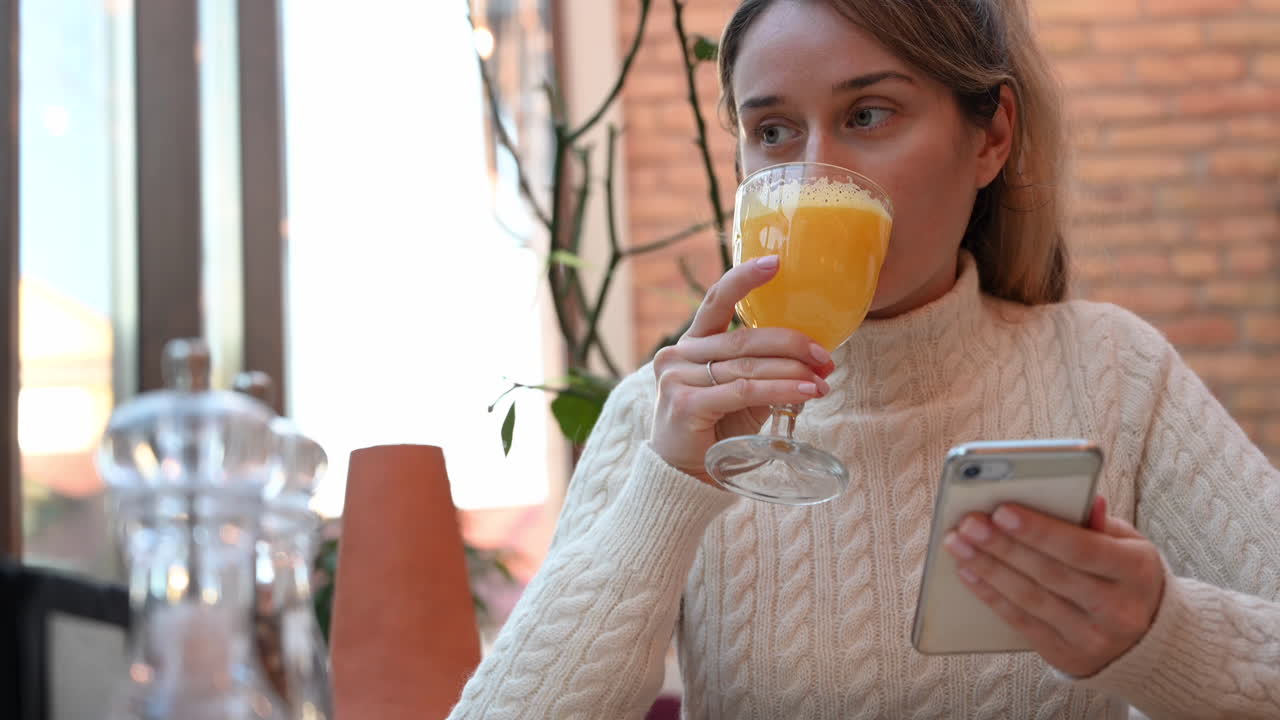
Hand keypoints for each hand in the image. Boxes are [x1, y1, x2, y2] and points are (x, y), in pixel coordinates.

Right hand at [650, 255, 834, 484]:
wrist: (684, 479)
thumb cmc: (714, 434)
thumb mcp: (740, 396)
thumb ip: (764, 373)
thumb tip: (815, 361)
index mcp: (690, 345)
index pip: (716, 301)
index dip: (745, 279)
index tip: (776, 262)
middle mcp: (678, 356)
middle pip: (745, 339)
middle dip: (793, 344)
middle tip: (826, 356)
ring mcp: (677, 378)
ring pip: (749, 366)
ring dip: (793, 371)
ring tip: (823, 379)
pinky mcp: (685, 403)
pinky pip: (743, 390)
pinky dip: (780, 390)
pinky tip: (806, 392)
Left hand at [943, 496, 1165, 676]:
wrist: (1147, 639)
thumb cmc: (1125, 575)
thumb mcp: (1128, 544)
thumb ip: (1100, 523)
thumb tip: (1086, 499)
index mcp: (1136, 571)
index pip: (1082, 548)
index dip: (1039, 531)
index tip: (1002, 510)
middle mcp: (1118, 609)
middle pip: (1049, 573)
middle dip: (1003, 546)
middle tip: (968, 524)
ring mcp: (1092, 637)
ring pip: (1030, 599)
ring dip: (988, 569)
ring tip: (957, 543)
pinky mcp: (1067, 655)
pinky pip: (1022, 623)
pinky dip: (991, 596)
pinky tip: (968, 573)